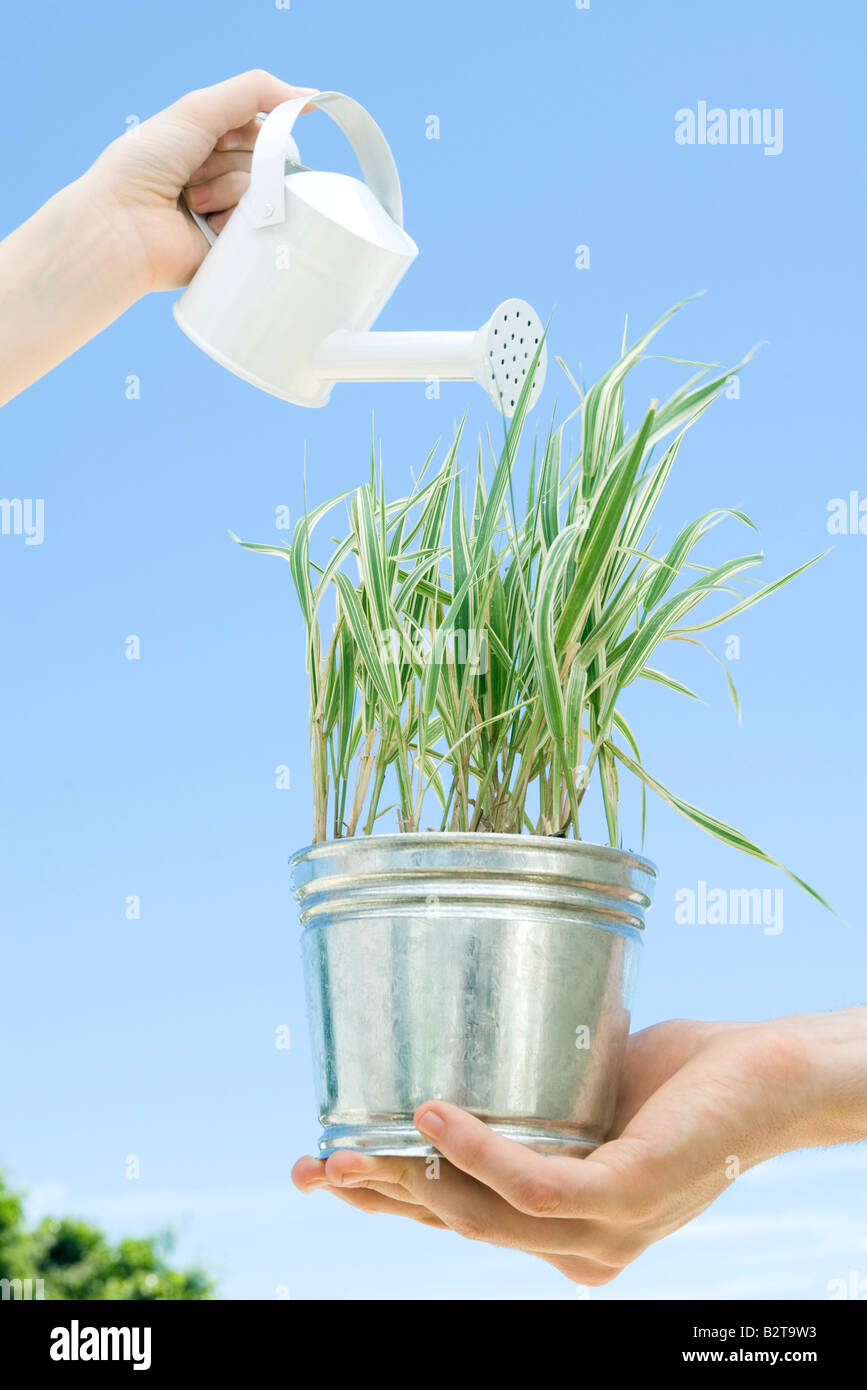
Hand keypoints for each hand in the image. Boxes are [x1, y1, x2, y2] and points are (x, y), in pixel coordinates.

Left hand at [0, 70, 315, 403]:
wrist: (122, 224)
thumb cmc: (146, 164)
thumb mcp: (197, 110)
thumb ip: (254, 92)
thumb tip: (311, 98)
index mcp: (211, 143)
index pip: (263, 130)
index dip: (246, 132)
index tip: (217, 138)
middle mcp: (222, 177)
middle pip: (267, 160)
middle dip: (231, 161)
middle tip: (193, 171)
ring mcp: (228, 214)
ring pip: (264, 192)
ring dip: (225, 191)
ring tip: (191, 202)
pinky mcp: (232, 248)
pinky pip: (259, 228)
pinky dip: (232, 221)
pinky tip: (204, 226)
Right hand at [293, 1010, 866, 1284]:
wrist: (771, 1072)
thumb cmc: (677, 1079)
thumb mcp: (581, 1096)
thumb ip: (522, 1102)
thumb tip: (442, 1048)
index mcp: (560, 1225)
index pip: (457, 1221)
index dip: (382, 1201)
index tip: (319, 1165)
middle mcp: (578, 1245)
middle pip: (454, 1228)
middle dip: (374, 1197)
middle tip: (308, 1163)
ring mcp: (605, 1228)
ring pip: (482, 1219)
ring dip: (407, 1180)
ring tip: (348, 1141)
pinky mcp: (628, 1195)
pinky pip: (534, 1185)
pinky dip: (478, 1151)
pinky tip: (434, 1112)